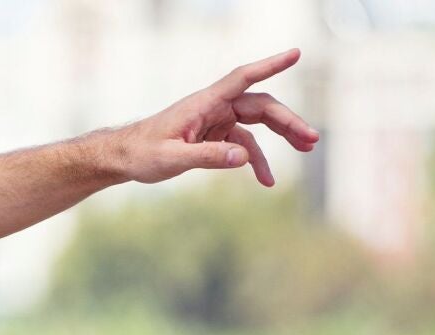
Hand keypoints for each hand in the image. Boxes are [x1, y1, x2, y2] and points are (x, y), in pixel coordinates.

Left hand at [110, 47, 320, 186]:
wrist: (123, 158)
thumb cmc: (141, 153)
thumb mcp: (172, 159)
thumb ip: (206, 157)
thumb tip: (242, 159)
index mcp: (204, 103)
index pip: (242, 78)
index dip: (269, 65)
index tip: (295, 54)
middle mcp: (214, 107)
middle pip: (261, 105)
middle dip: (288, 121)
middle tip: (311, 140)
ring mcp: (217, 121)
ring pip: (258, 123)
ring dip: (282, 136)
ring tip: (305, 150)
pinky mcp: (215, 136)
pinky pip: (243, 145)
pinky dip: (256, 160)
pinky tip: (266, 180)